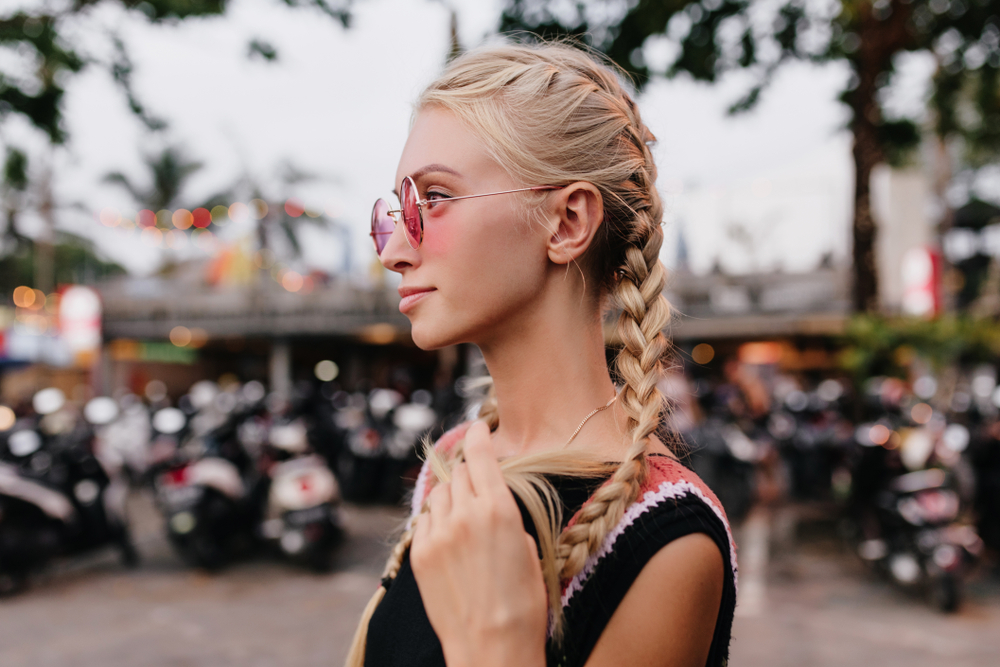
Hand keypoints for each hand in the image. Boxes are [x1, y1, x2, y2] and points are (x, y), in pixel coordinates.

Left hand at [410, 421, 547, 666]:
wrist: (491, 647)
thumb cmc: (523, 605)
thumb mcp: (529, 551)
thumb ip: (506, 518)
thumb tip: (492, 506)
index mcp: (499, 509)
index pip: (480, 455)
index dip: (477, 436)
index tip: (477, 427)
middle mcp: (464, 514)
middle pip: (459, 472)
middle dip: (469, 472)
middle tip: (476, 482)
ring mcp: (438, 533)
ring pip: (439, 494)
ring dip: (451, 496)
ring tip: (464, 517)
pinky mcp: (420, 554)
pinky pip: (425, 521)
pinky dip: (436, 521)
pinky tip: (449, 538)